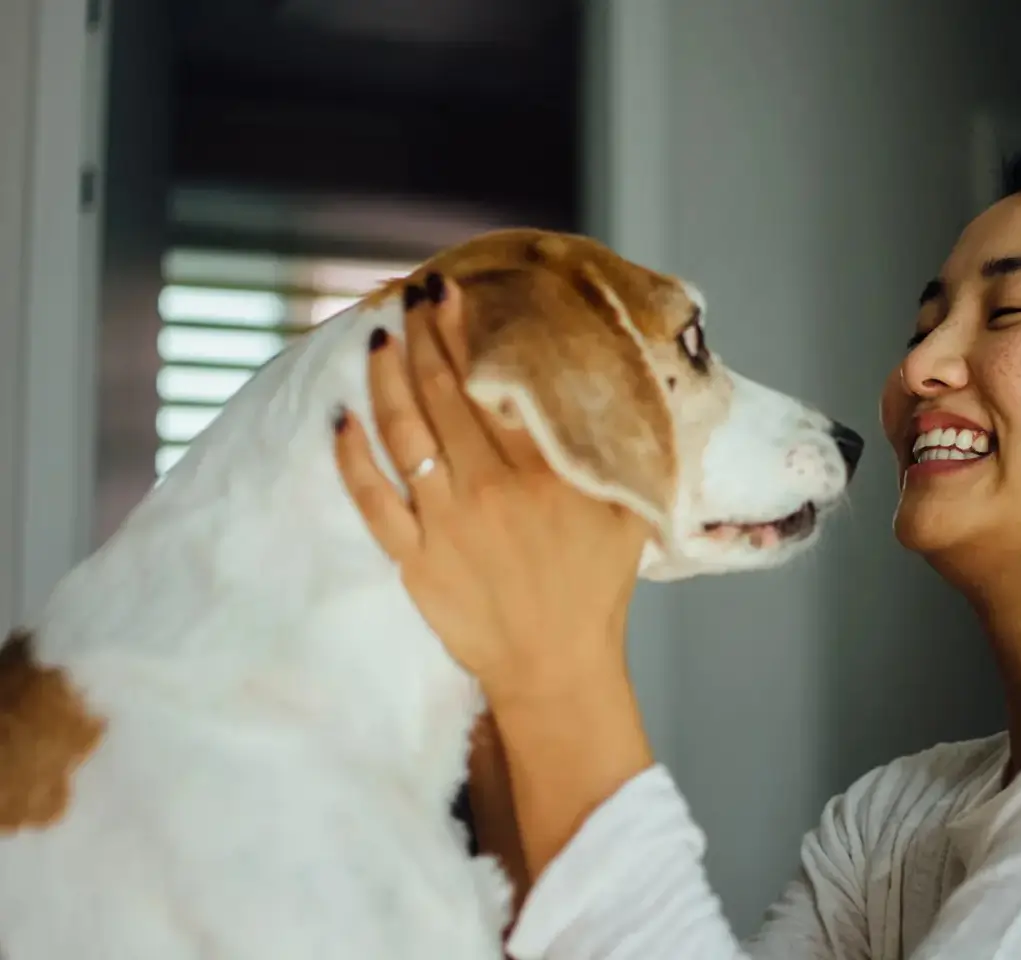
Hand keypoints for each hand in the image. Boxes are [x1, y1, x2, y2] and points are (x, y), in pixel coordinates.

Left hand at [331, 271, 650, 706]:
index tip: (453, 294)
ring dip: (386, 379)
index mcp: (543, 472)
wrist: (557, 666)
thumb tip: (608, 395)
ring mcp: (445, 522)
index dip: (467, 334)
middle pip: (443, 394)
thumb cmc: (595, 588)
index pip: (494, 384)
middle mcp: (488, 487)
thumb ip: (611, 454)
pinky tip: (341, 419)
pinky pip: (371, 498)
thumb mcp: (624, 512)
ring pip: (403, 433)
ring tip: (379, 338)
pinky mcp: (414, 558)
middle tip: (413, 297)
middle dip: (424, 337)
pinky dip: (351, 457)